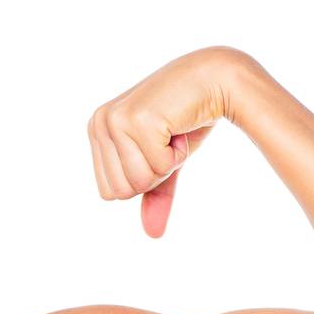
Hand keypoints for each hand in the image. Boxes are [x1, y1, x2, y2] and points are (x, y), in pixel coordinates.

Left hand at [87, 45, 243, 237]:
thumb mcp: (165, 161)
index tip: (157, 147)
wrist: (217, 78)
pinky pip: (159, 167)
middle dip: (154, 174)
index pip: (111, 192)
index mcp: (97, 131)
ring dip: (167, 164)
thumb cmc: (187, 118)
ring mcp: (116, 120)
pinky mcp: (138, 120)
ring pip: (139, 181)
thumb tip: (152, 234)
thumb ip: (154, 194)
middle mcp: (99, 123)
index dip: (143, 180)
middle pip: (122, 191)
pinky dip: (178, 154)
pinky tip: (180, 125)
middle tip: (166, 140)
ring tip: (172, 132)